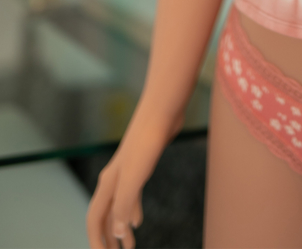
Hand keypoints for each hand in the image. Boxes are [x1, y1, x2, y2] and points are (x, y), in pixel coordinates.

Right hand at [86, 110, 183, 248]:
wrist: (161, 112)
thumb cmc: (147, 142)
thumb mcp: (134, 177)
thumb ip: (124, 205)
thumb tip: (118, 233)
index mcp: (107, 184)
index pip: (95, 219)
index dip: (97, 240)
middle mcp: (112, 179)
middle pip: (104, 216)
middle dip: (107, 238)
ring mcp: (126, 173)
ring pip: (118, 207)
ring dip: (120, 228)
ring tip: (128, 248)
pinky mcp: (141, 166)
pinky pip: (131, 196)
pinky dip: (132, 211)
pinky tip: (138, 222)